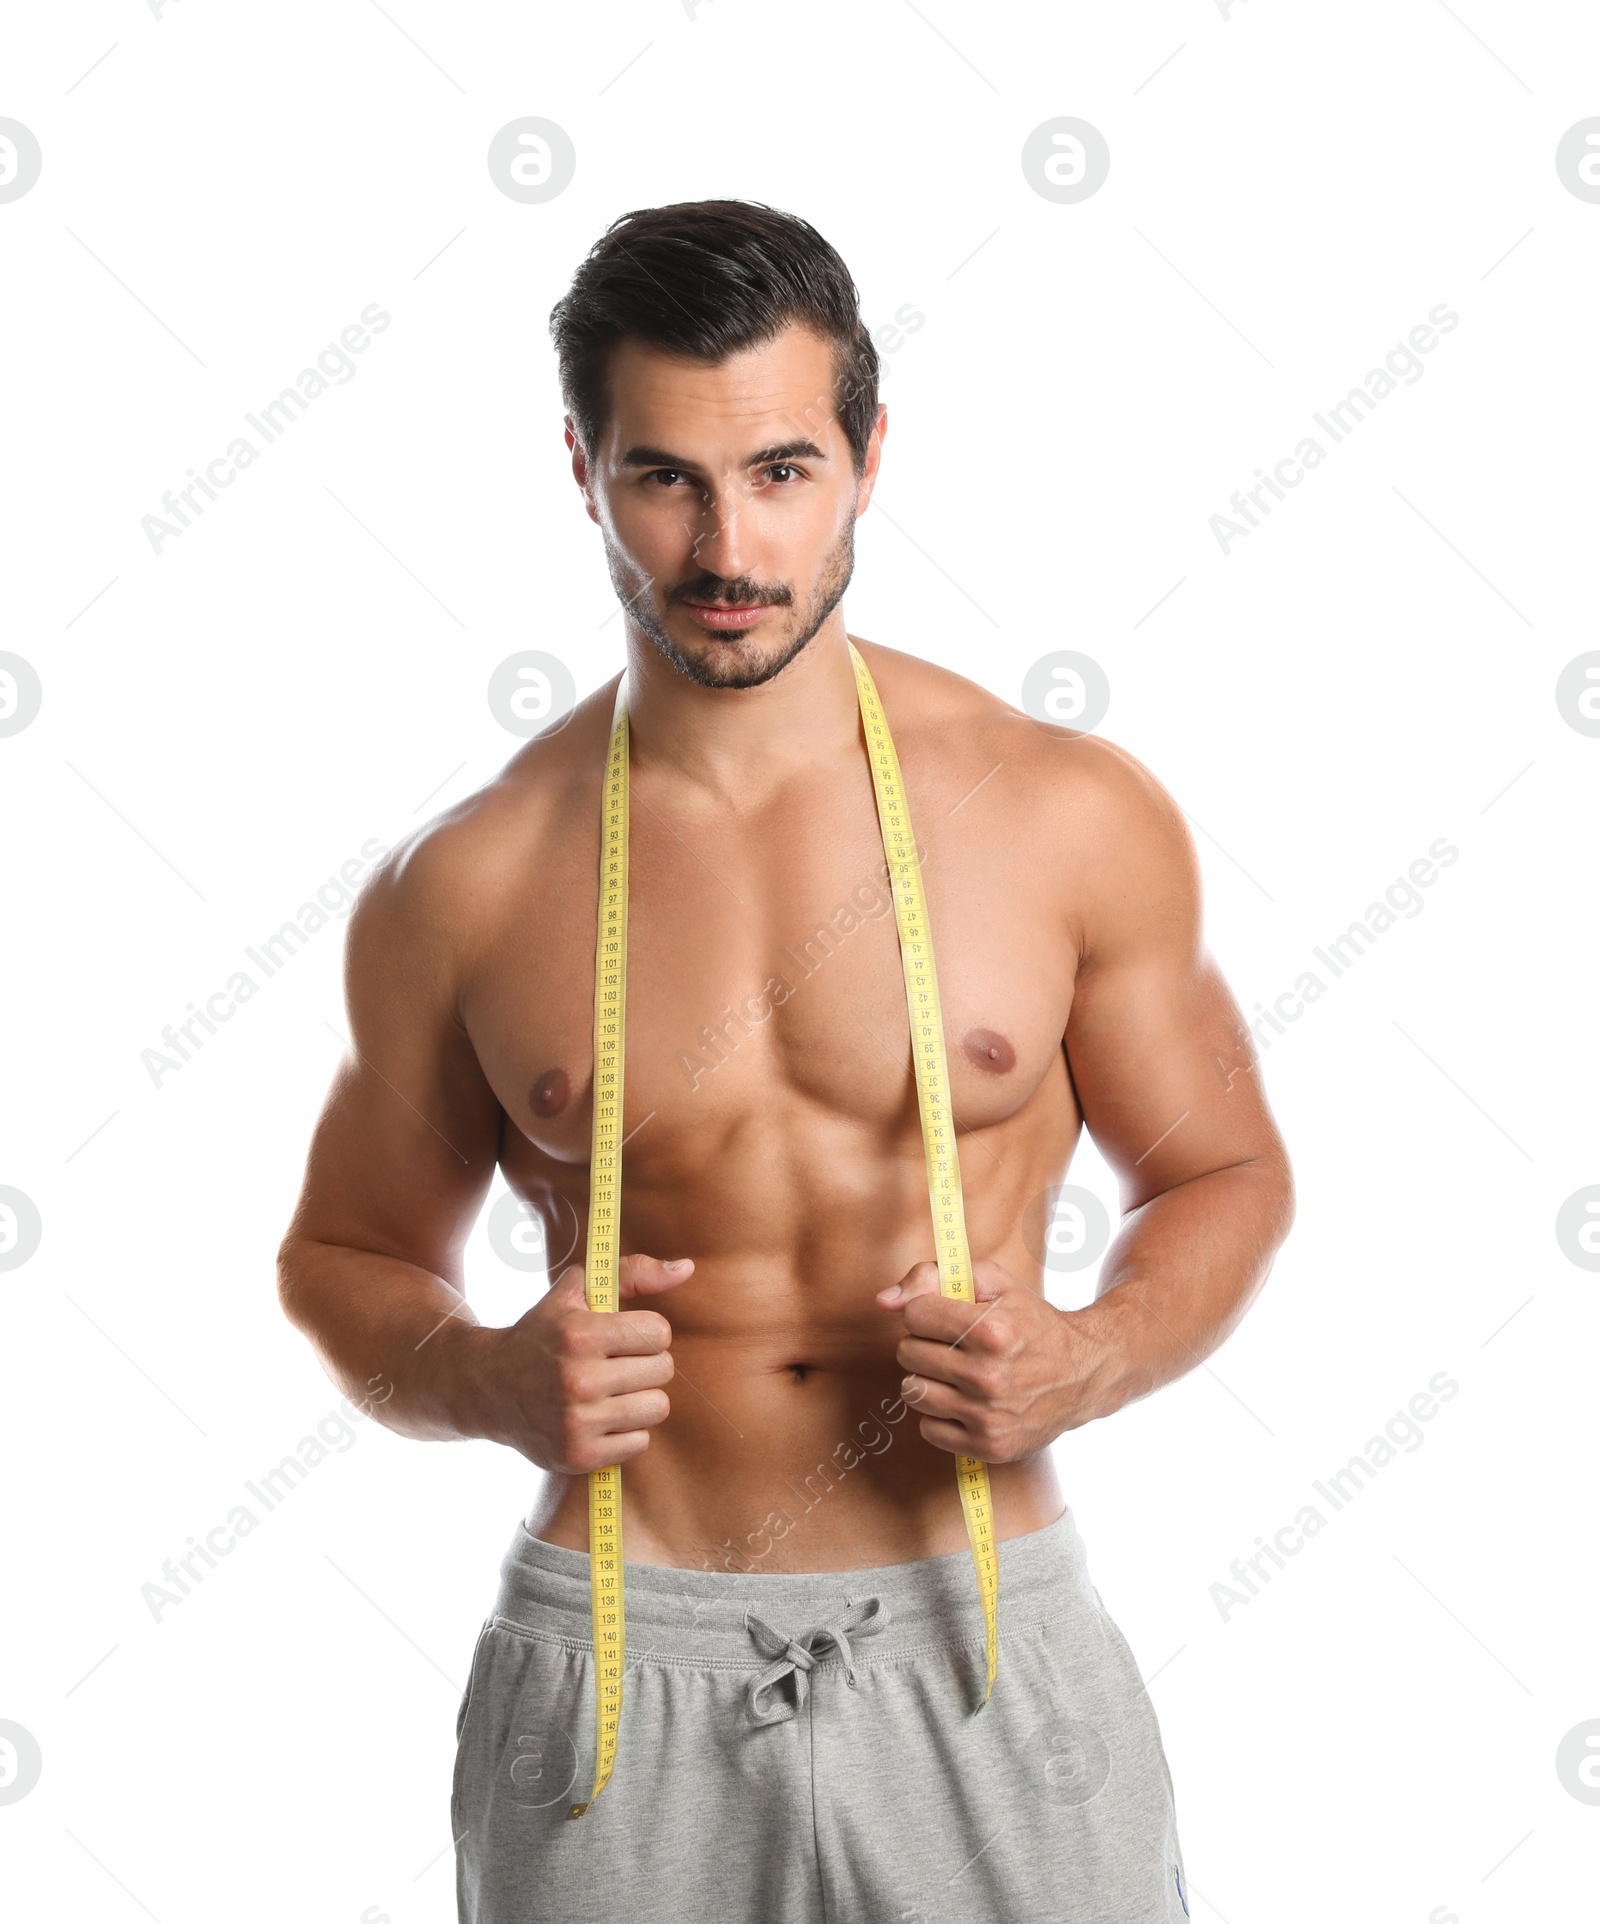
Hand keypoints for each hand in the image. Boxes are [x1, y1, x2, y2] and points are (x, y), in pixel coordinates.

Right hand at [474, 1253, 693, 1471]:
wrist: (488, 1387)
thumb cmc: (544, 1332)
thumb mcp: (578, 1291)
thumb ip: (633, 1273)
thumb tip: (686, 1268)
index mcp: (580, 1334)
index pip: (659, 1333)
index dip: (646, 1332)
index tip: (622, 1336)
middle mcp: (578, 1379)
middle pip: (664, 1370)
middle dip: (645, 1363)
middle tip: (616, 1364)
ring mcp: (577, 1422)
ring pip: (657, 1407)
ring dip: (640, 1399)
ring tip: (611, 1391)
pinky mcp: (578, 1455)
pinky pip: (640, 1443)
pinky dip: (626, 1431)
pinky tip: (600, 1418)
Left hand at [875, 1259, 1109, 1461]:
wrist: (1083, 1373)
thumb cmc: (1030, 1322)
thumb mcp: (992, 1282)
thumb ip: (932, 1276)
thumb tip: (883, 1301)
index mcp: (991, 1331)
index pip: (913, 1315)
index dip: (926, 1311)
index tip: (946, 1316)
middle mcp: (989, 1376)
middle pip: (907, 1353)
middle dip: (924, 1343)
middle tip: (954, 1345)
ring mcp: (989, 1417)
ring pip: (912, 1391)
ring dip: (929, 1379)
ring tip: (958, 1372)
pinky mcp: (989, 1447)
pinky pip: (928, 1428)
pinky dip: (941, 1414)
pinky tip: (966, 1401)